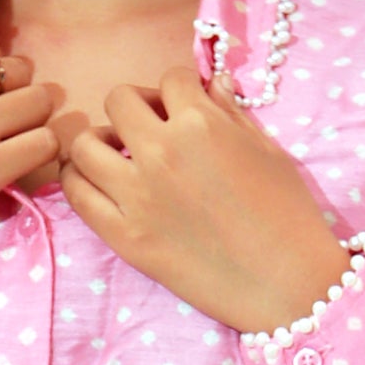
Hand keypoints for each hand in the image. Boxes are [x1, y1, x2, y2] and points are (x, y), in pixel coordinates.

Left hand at [55, 66, 348, 334]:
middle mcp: (161, 151)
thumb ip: (232, 113)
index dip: (180, 91)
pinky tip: (98, 181)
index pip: (171, 80)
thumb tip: (211, 84)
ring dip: (100, 141)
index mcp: (201, 124)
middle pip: (119, 100)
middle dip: (137, 107)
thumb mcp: (268, 151)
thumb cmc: (289, 215)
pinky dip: (79, 179)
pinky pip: (76, 193)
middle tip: (151, 129)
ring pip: (84, 144)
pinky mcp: (123, 236)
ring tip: (119, 155)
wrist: (287, 284)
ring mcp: (136, 195)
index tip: (185, 109)